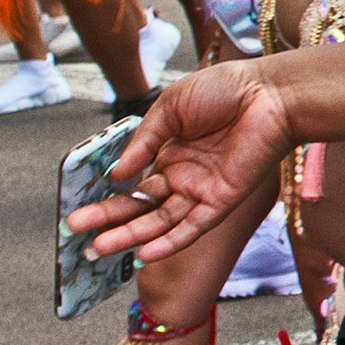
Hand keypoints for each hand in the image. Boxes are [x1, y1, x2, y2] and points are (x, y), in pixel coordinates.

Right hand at [76, 65, 290, 260]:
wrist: (270, 92)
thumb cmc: (225, 90)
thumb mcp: (170, 108)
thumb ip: (143, 142)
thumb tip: (115, 174)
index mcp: (169, 151)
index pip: (132, 182)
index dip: (107, 196)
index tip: (77, 208)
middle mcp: (184, 174)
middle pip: (140, 205)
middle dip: (108, 219)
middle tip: (74, 230)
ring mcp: (203, 189)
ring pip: (161, 220)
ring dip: (131, 235)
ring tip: (97, 248)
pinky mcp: (224, 199)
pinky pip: (195, 226)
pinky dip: (171, 241)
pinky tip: (144, 254)